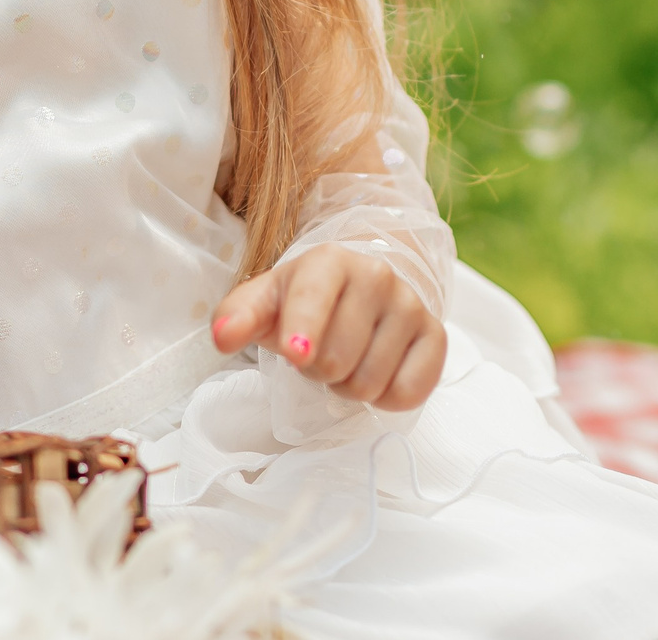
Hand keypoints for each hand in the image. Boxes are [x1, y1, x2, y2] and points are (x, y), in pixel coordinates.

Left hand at [208, 243, 446, 409]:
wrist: (360, 287)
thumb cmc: (302, 299)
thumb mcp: (265, 300)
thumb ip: (237, 316)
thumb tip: (222, 337)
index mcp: (328, 260)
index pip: (314, 300)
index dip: (304, 330)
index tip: (297, 354)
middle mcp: (375, 275)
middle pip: (336, 360)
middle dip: (318, 371)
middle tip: (317, 356)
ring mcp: (410, 304)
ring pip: (370, 382)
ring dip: (349, 386)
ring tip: (346, 360)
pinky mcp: (435, 335)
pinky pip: (409, 391)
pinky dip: (386, 397)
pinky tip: (377, 371)